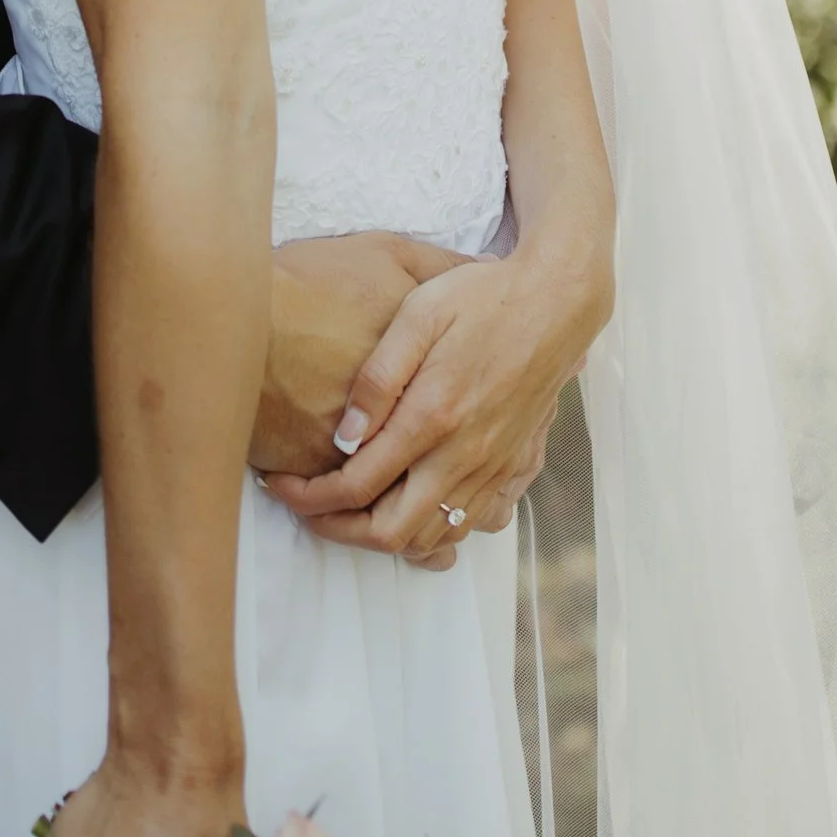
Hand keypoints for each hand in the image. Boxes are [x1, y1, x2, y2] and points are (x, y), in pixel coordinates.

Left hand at [262, 241, 608, 567]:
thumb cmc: (482, 298)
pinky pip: (479, 524)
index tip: (279, 484)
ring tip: (354, 508)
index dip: (308, 497)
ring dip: (388, 536)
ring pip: (436, 538)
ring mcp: (496, 467)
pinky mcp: (518, 467)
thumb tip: (343, 439)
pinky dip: (443, 531)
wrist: (557, 300)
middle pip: (392, 533)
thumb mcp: (418, 315)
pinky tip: (419, 504)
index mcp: (433, 418)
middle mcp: (465, 455)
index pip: (357, 487)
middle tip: (307, 507)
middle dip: (337, 531)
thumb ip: (377, 379)